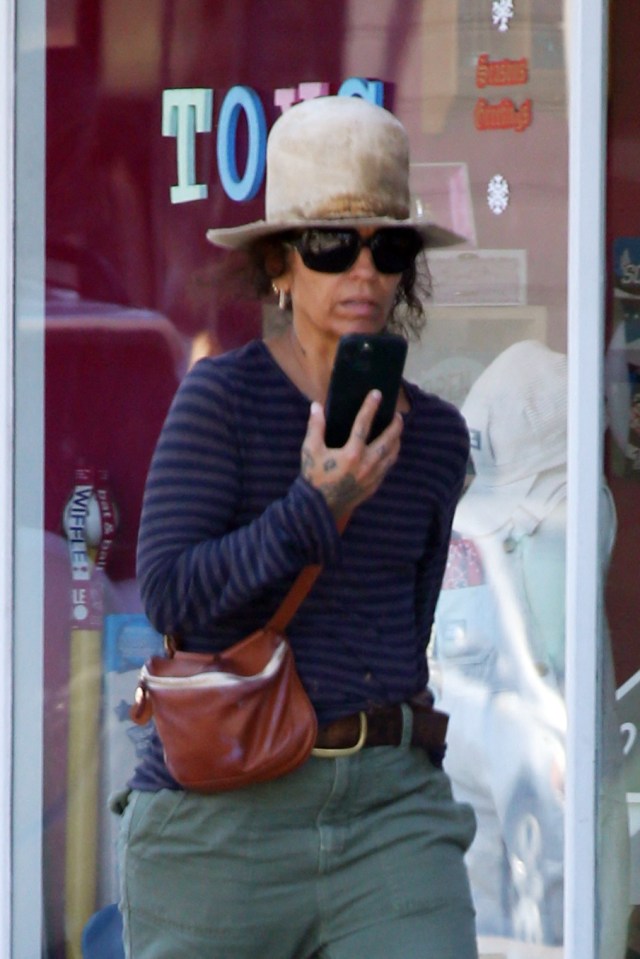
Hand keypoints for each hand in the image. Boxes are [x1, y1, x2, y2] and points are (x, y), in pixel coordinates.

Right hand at [300, 390, 402, 518]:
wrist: (319, 507)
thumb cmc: (314, 477)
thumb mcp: (310, 450)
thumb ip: (315, 427)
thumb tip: (316, 406)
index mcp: (351, 453)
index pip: (363, 424)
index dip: (370, 407)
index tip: (377, 394)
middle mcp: (366, 464)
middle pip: (388, 439)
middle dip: (395, 425)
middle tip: (397, 415)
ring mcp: (372, 476)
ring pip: (392, 454)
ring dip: (396, 441)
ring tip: (396, 431)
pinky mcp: (374, 486)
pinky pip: (387, 467)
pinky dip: (390, 456)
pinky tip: (389, 451)